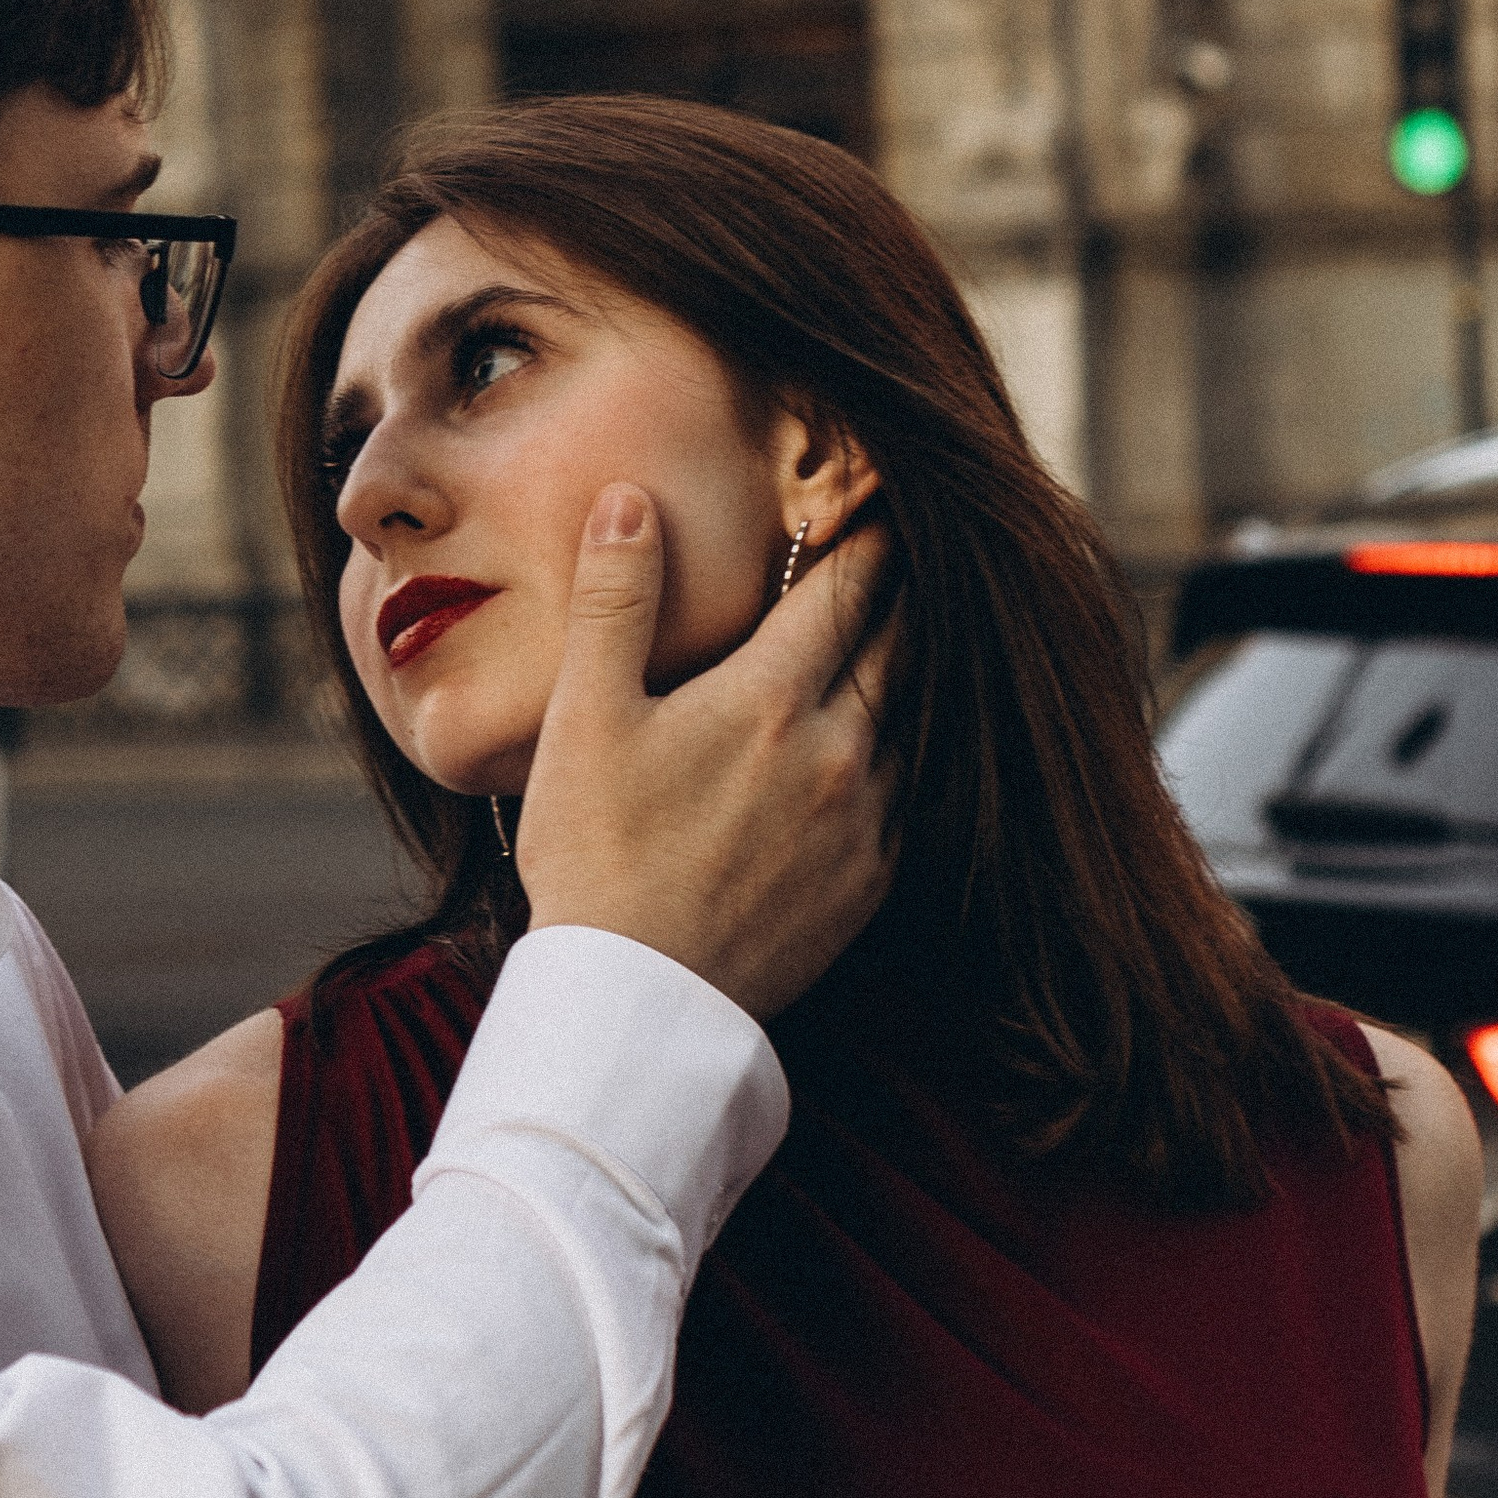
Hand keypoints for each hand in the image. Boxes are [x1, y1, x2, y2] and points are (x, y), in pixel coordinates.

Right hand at [516, 487, 893, 1018]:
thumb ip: (615, 599)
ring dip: (906, 672)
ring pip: (912, 719)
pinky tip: (881, 748)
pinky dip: (902, 753)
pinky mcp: (871, 883)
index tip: (878, 498)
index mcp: (773, 697)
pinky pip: (909, 795)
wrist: (636, 999)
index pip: (847, 586)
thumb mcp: (585, 716)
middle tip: (904, 549)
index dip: (865, 535)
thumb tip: (631, 498)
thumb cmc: (597, 853)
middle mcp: (840, 750)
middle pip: (899, 643)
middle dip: (900, 591)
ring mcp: (865, 821)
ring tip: (899, 639)